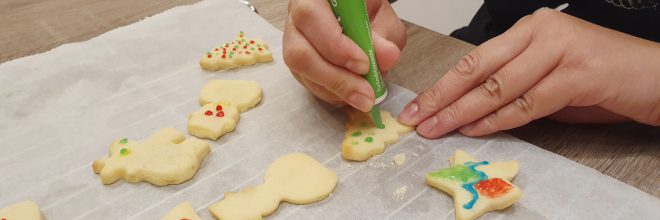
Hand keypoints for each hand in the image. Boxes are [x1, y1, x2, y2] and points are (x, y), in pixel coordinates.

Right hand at [283, 0, 405, 111]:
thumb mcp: (381, 18)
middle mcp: (295, 20)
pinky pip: (309, 84)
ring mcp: (292, 44)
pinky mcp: (297, 66)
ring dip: (336, 90)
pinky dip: (333, 94)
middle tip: (365, 93)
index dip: (335, 46)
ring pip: (302, 74)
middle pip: (300, 54)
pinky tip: (352, 94)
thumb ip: (385, 35)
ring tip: (363, 97)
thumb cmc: (365, 13)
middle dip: (335, 79)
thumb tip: (387, 57)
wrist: (356, 19)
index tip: (364, 65)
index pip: (311, 18)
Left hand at [397, 8, 659, 137]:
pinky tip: (476, 129)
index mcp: (529, 29)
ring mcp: (560, 48)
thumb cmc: (602, 78)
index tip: (419, 106)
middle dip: (442, 97)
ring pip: (498, 86)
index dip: (442, 85)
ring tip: (438, 128)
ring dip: (463, 112)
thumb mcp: (547, 77)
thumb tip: (469, 110)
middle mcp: (541, 31)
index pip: (475, 59)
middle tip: (417, 118)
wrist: (656, 77)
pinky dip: (498, 119)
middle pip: (478, 68)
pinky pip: (527, 102)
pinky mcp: (578, 73)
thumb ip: (513, 87)